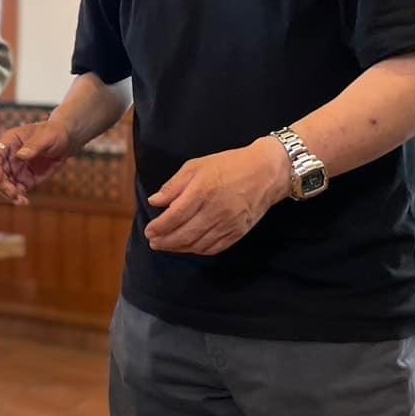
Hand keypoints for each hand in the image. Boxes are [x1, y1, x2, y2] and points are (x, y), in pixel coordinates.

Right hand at [0, 120, 73, 204]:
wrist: (65, 142)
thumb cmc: (54, 133)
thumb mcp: (47, 137)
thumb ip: (35, 145)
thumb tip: (21, 155)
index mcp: (10, 141)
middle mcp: (9, 157)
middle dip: (3, 185)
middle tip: (14, 193)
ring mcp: (15, 169)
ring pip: (5, 184)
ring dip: (10, 194)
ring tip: (21, 201)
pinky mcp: (24, 179)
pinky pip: (17, 190)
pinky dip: (19, 197)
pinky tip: (25, 201)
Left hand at [143, 137, 290, 255]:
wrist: (266, 172)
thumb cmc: (229, 165)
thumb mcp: (196, 166)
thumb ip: (174, 185)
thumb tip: (154, 201)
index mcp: (202, 191)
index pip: (175, 216)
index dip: (159, 227)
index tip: (148, 231)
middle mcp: (215, 211)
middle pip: (184, 234)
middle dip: (165, 241)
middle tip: (153, 242)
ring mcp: (228, 224)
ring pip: (198, 244)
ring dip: (179, 248)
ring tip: (166, 246)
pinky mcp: (238, 232)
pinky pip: (214, 248)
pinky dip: (198, 250)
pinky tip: (188, 247)